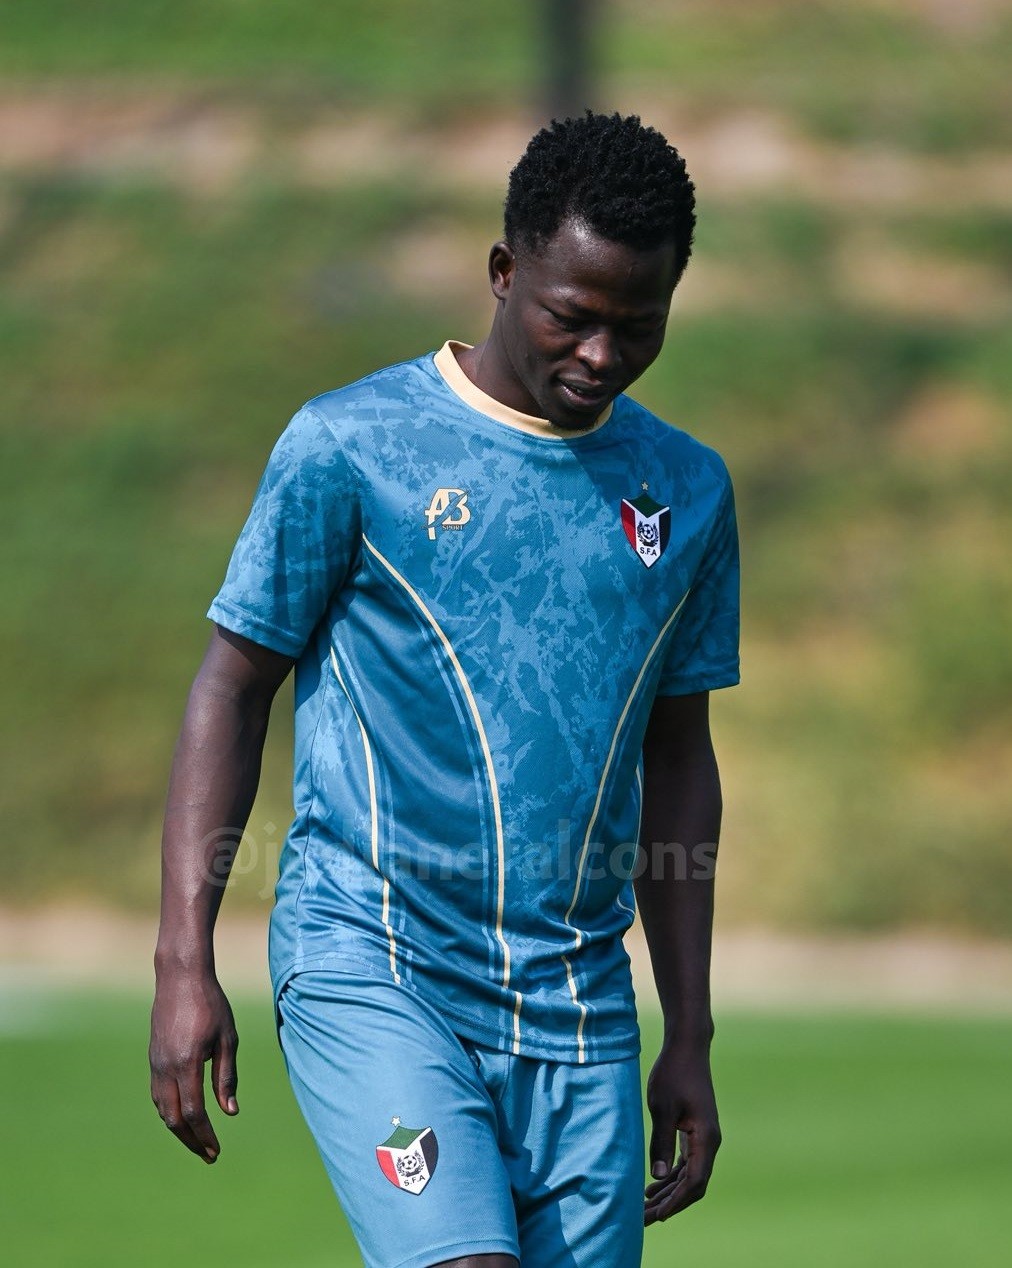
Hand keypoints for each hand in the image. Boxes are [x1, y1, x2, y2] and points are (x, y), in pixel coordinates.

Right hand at [149, 969, 238, 1162]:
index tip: (216, 1150)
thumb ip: (226, 1076)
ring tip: (198, 1141)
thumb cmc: (210, 1004)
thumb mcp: (227, 1038)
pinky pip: (158, 1094)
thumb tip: (230, 1112)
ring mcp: (155, 1063)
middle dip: (191, 1140)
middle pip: (173, 1118)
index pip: (193, 1112)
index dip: (204, 1134)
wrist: (180, 978)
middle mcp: (165, 1068)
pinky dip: (169, 1112)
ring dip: (178, 1129)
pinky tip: (183, 1116)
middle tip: (209, 1155)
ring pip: (161, 1109)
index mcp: (186, 1063)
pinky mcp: (153, 1058)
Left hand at [643, 1039, 720, 1224]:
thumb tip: (657, 1176)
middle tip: (644, 1219)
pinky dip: (671, 1176)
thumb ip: (661, 1142)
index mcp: (706, 1138)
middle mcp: (709, 1142)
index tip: (659, 1216)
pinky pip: (686, 1162)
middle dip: (670, 1203)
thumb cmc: (673, 1074)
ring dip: (669, 1192)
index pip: (695, 1181)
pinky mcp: (695, 1130)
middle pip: (693, 1184)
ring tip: (644, 1207)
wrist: (686, 1048)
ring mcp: (703, 1137)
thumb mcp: (663, 1108)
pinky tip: (652, 1184)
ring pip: (689, 1175)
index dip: (677, 1201)